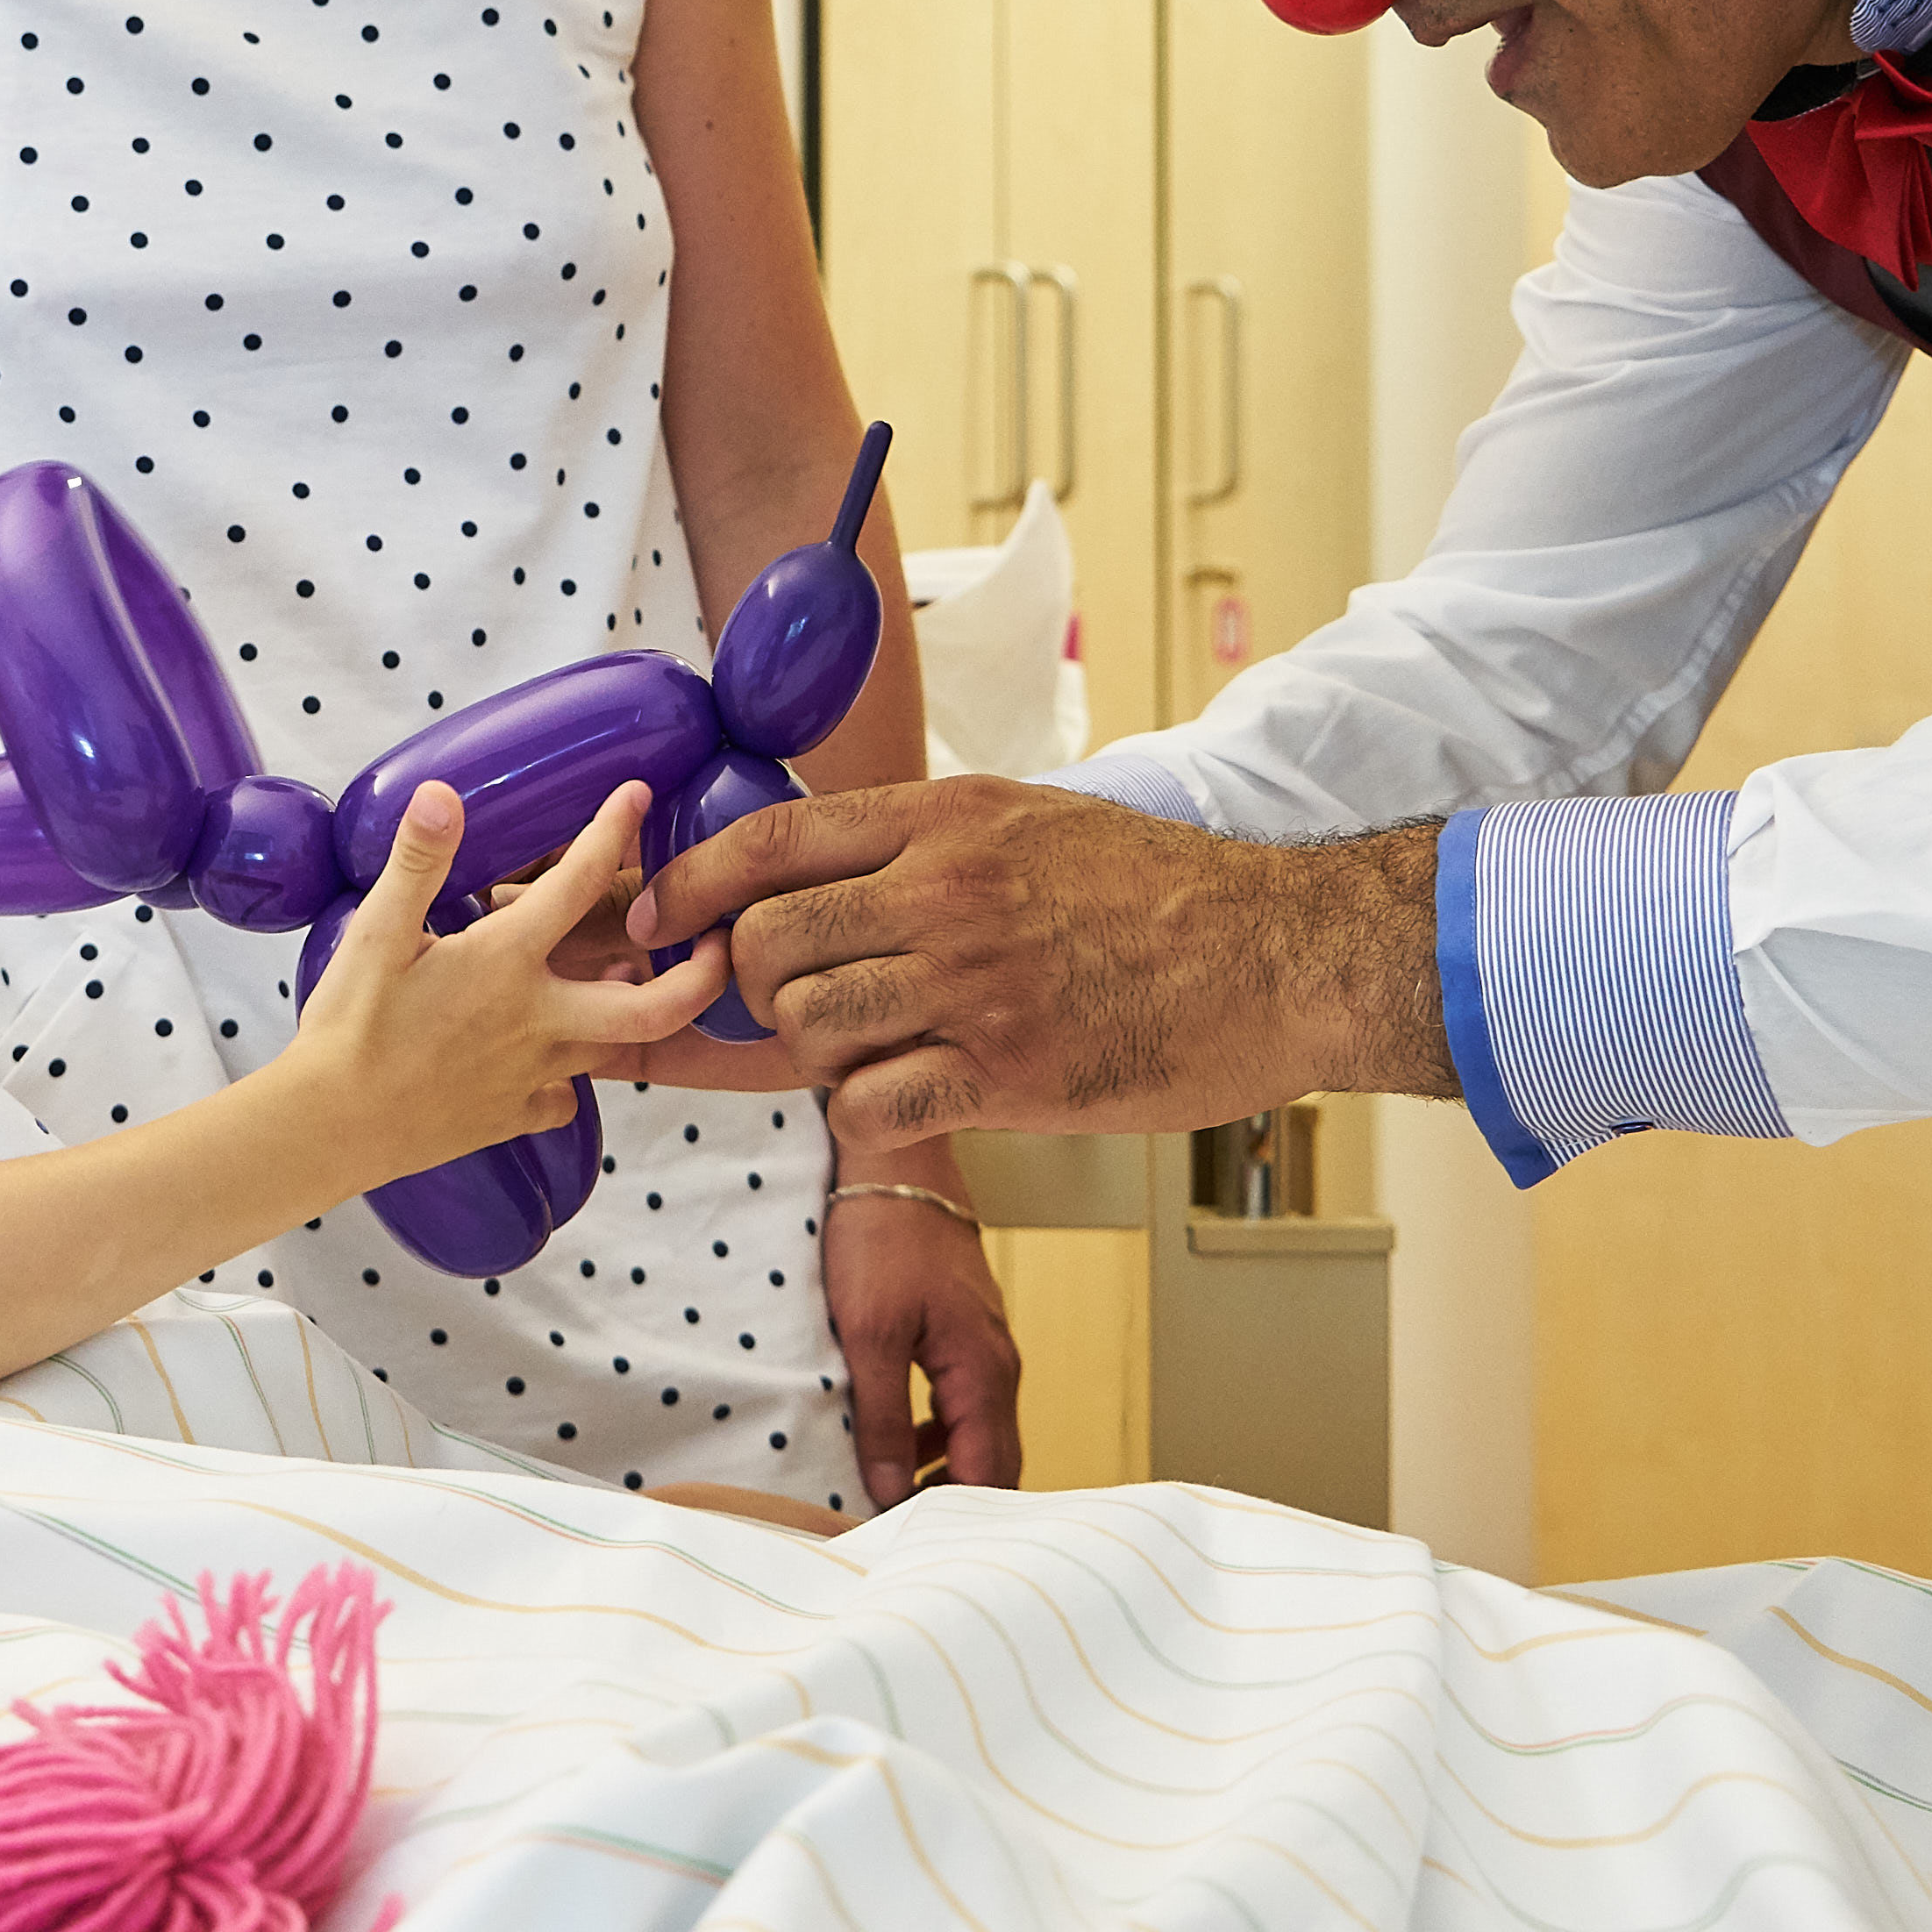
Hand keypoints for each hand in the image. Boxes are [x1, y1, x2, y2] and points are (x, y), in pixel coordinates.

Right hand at [289, 781, 729, 1185]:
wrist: (329, 1128)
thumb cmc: (350, 1027)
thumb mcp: (376, 933)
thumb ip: (418, 862)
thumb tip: (442, 794)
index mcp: (507, 963)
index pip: (579, 883)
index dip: (613, 831)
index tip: (639, 796)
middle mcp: (539, 1021)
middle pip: (654, 1006)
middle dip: (701, 976)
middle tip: (718, 945)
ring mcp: (533, 1075)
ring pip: (614, 1048)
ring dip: (631, 1012)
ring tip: (630, 983)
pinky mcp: (515, 1116)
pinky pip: (564, 1095)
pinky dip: (569, 1074)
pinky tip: (553, 1059)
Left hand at [623, 777, 1448, 1149]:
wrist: (1277, 957)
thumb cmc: (1160, 893)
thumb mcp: (1032, 820)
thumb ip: (924, 841)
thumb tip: (813, 868)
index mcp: (946, 821)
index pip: (767, 842)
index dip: (687, 887)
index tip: (654, 922)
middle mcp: (945, 893)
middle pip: (764, 945)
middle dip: (749, 987)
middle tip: (787, 1008)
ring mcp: (973, 986)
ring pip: (806, 1028)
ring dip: (812, 1053)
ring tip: (865, 1050)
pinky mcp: (1007, 1075)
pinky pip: (869, 1104)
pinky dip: (866, 1110)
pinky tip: (909, 1097)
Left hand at [824, 1164, 1018, 1508]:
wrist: (896, 1162)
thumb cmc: (881, 1237)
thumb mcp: (867, 1332)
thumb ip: (882, 1415)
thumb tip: (886, 1487)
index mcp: (982, 1372)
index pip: (988, 1475)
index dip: (953, 1517)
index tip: (908, 1545)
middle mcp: (998, 1367)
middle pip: (994, 1462)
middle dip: (953, 1503)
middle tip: (900, 1536)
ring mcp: (987, 1350)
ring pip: (978, 1435)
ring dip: (944, 1470)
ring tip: (892, 1498)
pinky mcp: (967, 1336)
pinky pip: (964, 1405)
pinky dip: (938, 1436)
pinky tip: (898, 1444)